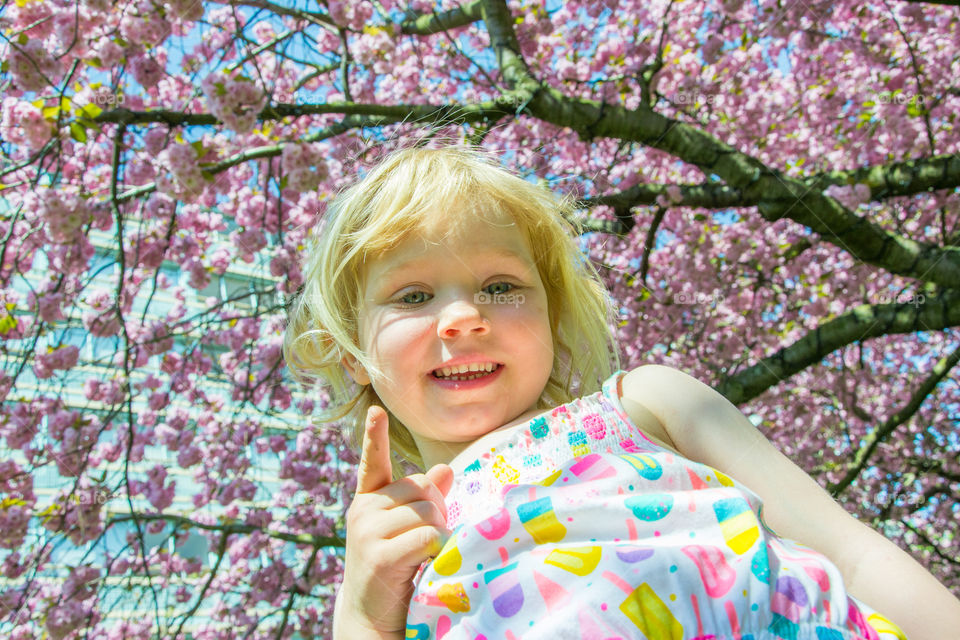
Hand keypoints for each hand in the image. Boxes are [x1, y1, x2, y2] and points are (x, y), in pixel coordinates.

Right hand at [334, 405, 453, 638]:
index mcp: (368, 501)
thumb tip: (443, 469)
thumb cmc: (394, 570)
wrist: (371, 617)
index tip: (376, 411)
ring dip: (438, 534)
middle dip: (436, 511)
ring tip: (422, 556)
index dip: (375, 435)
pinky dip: (436, 550)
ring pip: (427, 512)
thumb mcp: (405, 531)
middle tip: (427, 540)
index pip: (372, 463)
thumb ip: (421, 500)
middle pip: (420, 489)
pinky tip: (422, 564)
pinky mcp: (378, 554)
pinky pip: (427, 535)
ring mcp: (367, 531)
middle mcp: (362, 510)